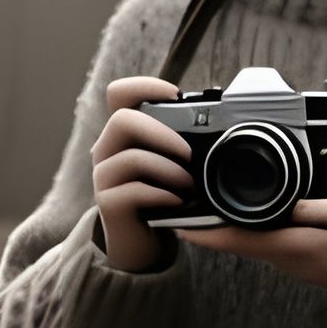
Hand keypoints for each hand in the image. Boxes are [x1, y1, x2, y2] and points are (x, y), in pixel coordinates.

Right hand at [91, 76, 194, 271]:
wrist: (142, 241)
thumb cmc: (160, 195)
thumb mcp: (170, 163)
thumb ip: (181, 142)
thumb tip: (222, 123)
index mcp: (122, 133)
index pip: (118, 93)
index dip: (144, 86)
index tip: (175, 96)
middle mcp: (106, 149)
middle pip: (122, 120)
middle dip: (162, 133)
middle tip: (189, 154)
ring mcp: (104, 176)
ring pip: (131, 157)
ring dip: (168, 169)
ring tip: (190, 184)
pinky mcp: (108, 203)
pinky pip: (133, 191)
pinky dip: (161, 194)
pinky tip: (176, 202)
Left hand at [173, 198, 326, 296]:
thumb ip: (317, 209)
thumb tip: (286, 203)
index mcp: (297, 246)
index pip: (240, 240)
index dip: (206, 232)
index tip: (178, 223)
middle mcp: (289, 258)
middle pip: (238, 239)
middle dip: (208, 223)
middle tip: (180, 202)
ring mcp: (294, 261)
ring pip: (251, 239)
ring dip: (226, 224)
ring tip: (201, 201)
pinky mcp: (302, 259)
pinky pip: (267, 240)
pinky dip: (249, 227)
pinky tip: (242, 212)